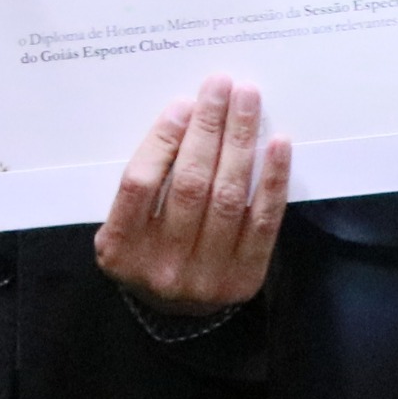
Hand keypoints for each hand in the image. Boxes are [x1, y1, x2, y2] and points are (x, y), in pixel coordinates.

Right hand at [95, 77, 290, 316]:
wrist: (175, 311)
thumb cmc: (147, 249)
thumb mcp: (124, 224)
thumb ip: (144, 182)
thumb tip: (185, 116)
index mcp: (120, 250)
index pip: (140, 184)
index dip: (162, 139)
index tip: (183, 104)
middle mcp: (161, 267)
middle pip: (189, 184)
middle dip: (207, 128)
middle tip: (220, 87)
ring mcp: (206, 277)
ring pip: (227, 197)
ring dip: (239, 141)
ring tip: (246, 101)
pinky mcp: (244, 278)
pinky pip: (264, 221)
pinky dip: (272, 179)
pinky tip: (277, 144)